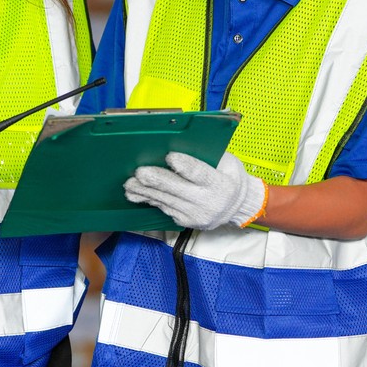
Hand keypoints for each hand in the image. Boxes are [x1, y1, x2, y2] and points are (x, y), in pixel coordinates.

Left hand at [123, 151, 264, 230]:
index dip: (185, 166)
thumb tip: (179, 145)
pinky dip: (149, 200)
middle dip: (157, 180)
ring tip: (130, 184)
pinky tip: (136, 194)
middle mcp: (207, 202)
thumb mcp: (228, 162)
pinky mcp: (185, 222)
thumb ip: (207, 156)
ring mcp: (195, 214)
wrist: (236, 207)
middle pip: (178, 189)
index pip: (200, 174)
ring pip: (166, 201)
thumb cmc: (229, 177)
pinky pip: (164, 209)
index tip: (170, 157)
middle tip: (140, 172)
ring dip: (146, 192)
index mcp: (220, 184)